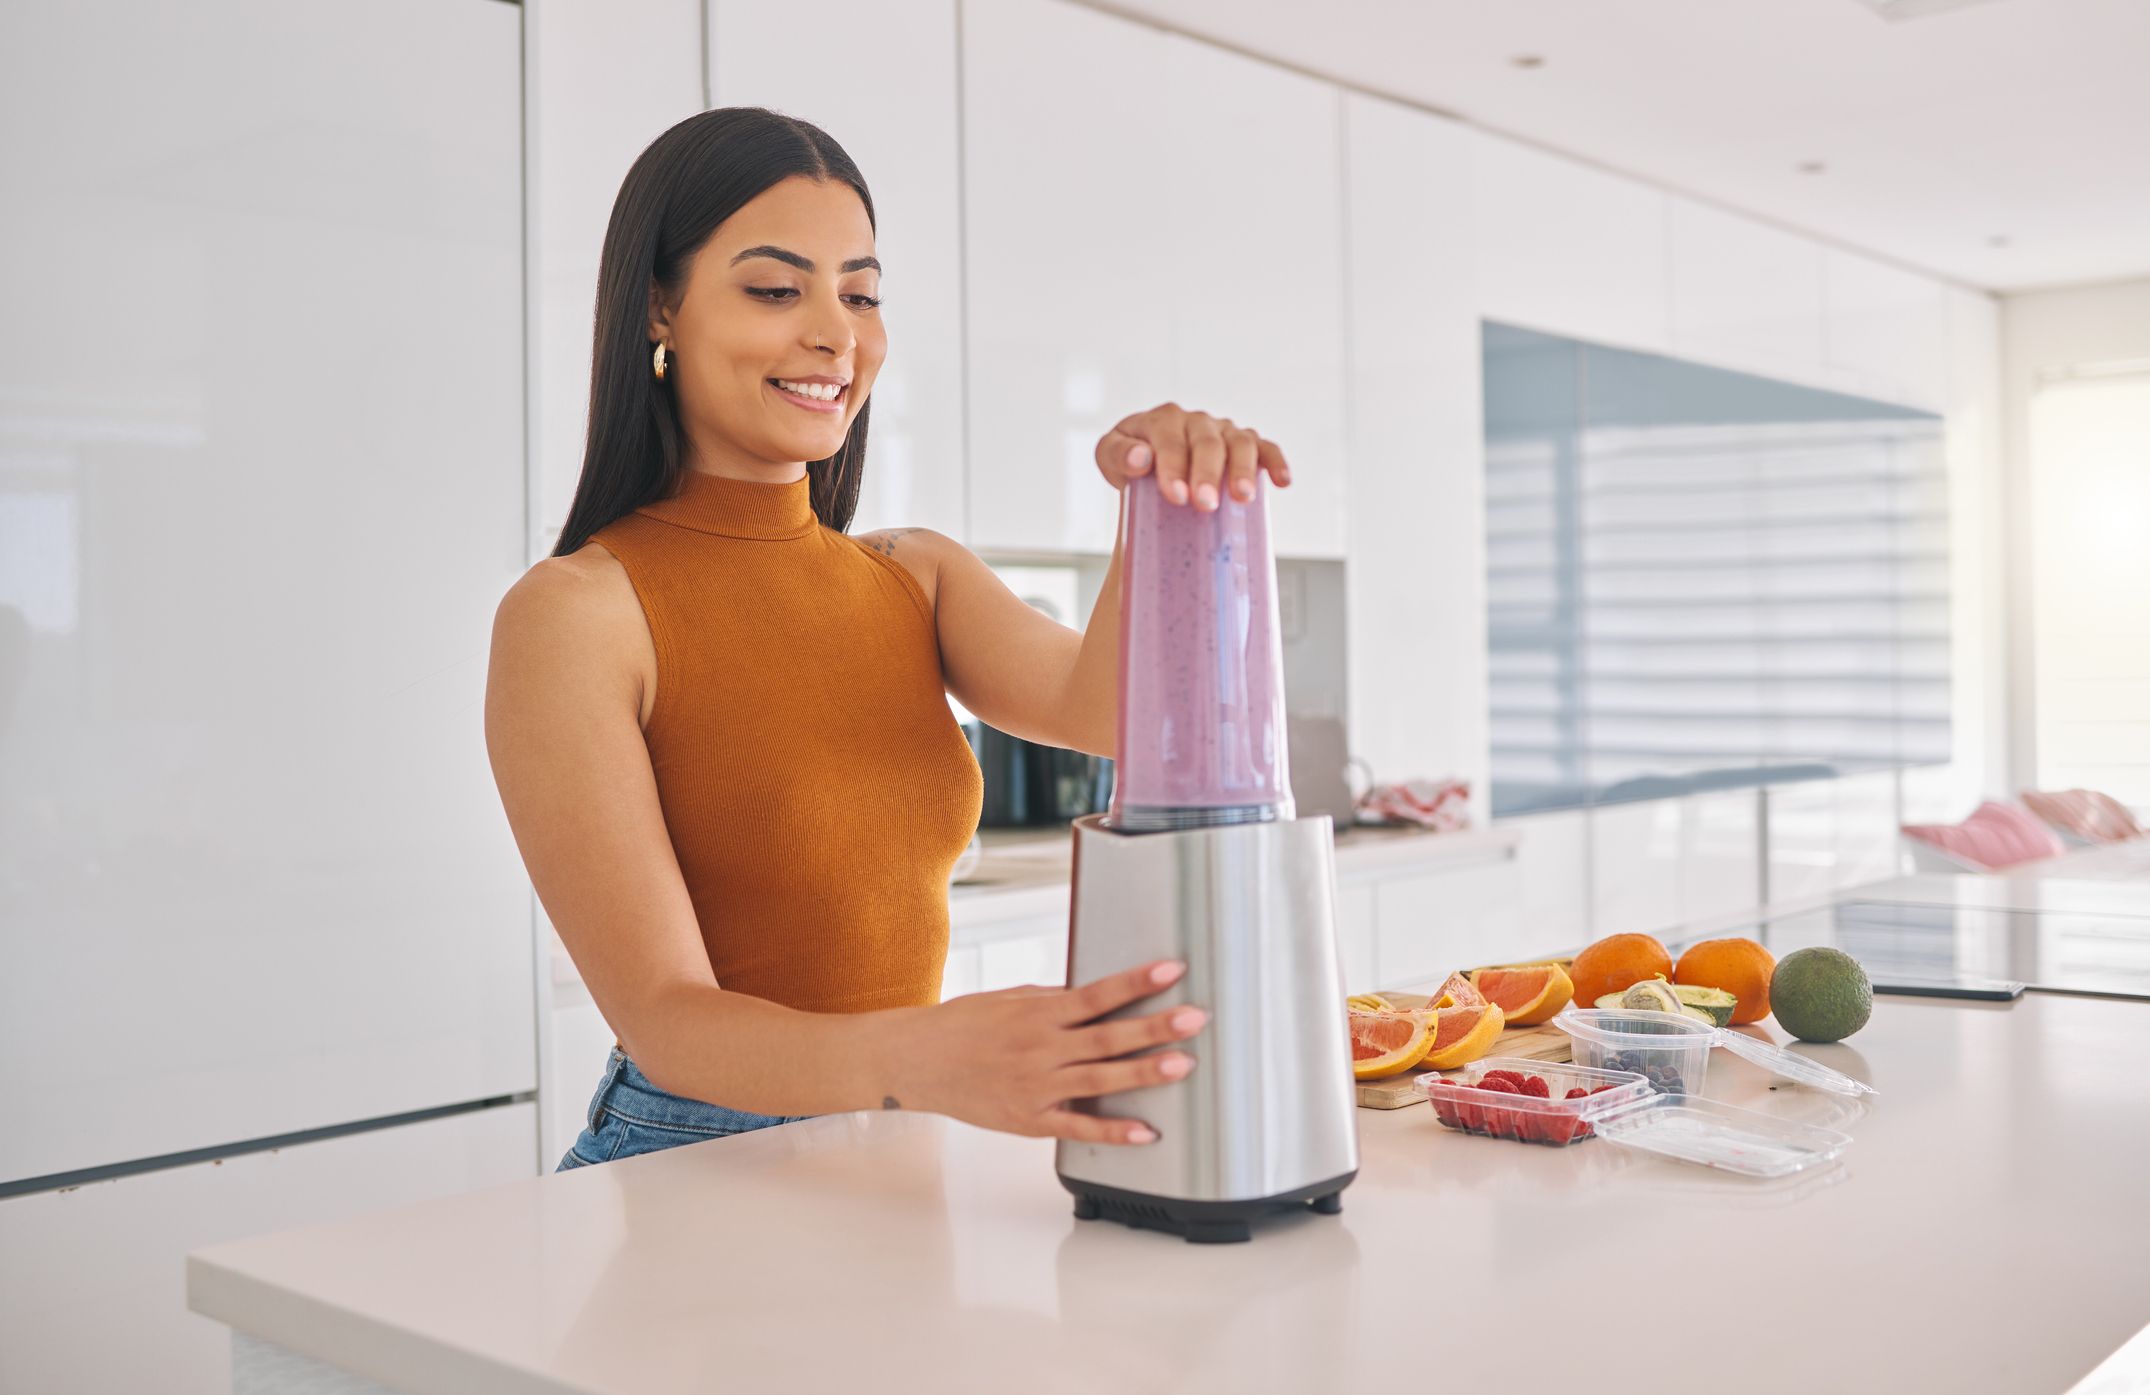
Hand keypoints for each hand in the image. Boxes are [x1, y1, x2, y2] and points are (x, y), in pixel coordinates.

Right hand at [887, 959, 1206, 1143]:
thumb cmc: (964, 1025)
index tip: (1173, 969)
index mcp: (1039, 1013)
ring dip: (1145, 1073)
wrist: (918, 1062)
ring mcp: (1038, 1087)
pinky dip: (1113, 1131)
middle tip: (1196, 1018)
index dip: (1137, 982)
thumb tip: (1096, 997)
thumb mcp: (1010, 999)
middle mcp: (1042, 1049)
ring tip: (1183, 1064)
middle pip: (1108, 1037)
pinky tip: (1146, 1133)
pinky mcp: (1031, 1121)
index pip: (1098, 994)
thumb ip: (1055, 1000)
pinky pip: (1078, 1127)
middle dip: (1156, 1027)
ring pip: (1101, 1080)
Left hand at [1094, 403, 1290, 510]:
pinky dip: (1276, 461)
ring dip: (1242, 469)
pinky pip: (1265, 447)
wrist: (1149, 466)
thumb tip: (1139, 458)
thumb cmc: (1130, 461)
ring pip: (1239, 442)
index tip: (1175, 496)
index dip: (1173, 467)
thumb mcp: (1109, 456)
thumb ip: (1116, 455)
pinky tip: (1283, 482)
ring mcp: (1223, 431)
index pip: (1169, 440)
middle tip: (1205, 505)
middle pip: (1206, 443)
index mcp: (1163, 419)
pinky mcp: (1244, 444)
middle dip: (1207, 474)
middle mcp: (1196, 421)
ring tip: (1242, 498)